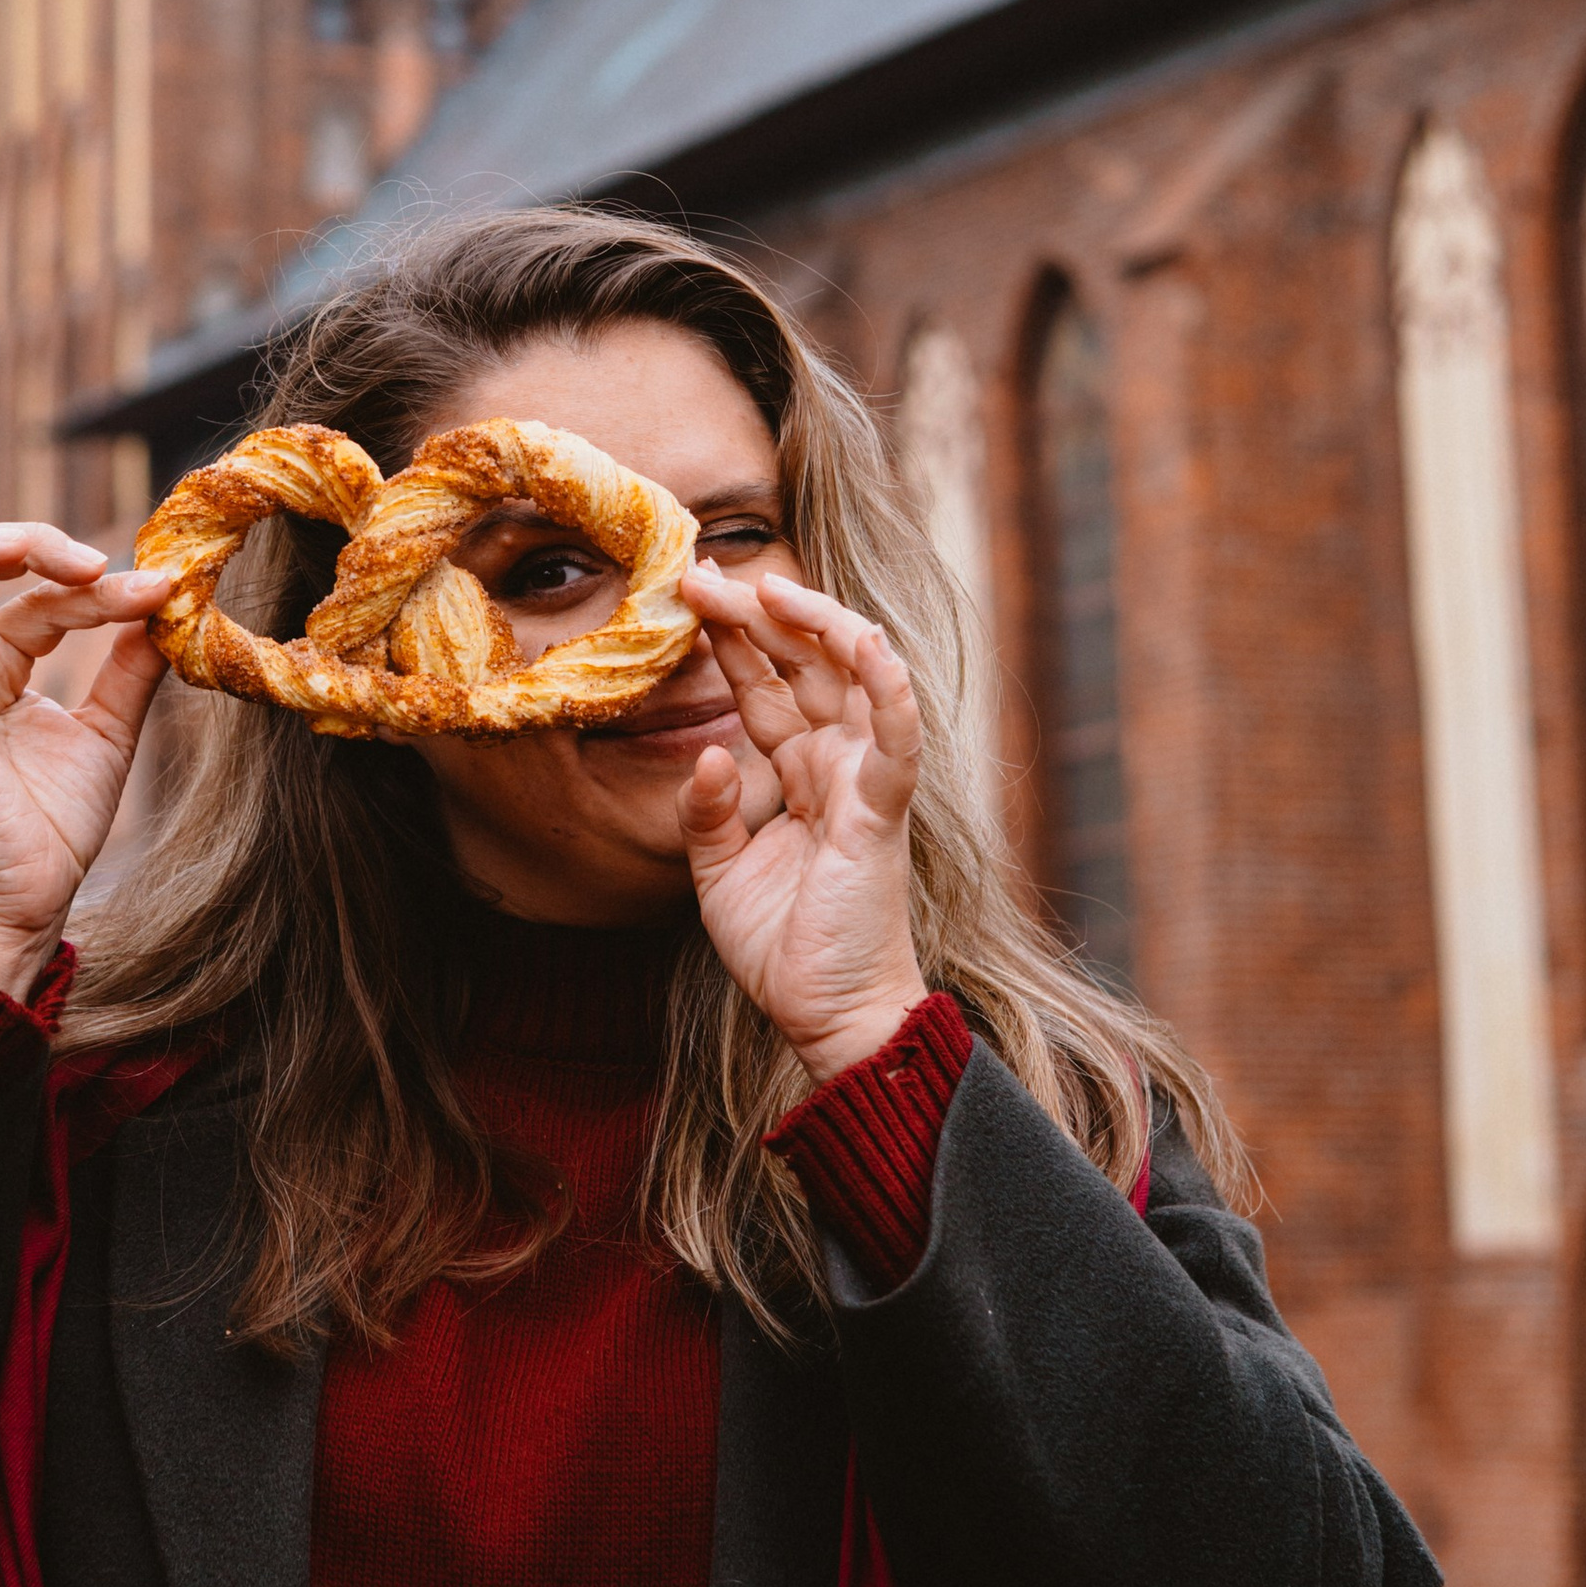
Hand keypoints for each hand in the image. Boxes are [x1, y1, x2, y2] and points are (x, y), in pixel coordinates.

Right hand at [0, 525, 175, 999]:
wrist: (25, 904)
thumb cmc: (52, 826)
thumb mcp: (108, 733)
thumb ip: (129, 668)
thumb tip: (166, 603)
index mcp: (0, 660)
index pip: (42, 597)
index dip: (96, 587)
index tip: (158, 589)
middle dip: (20, 542)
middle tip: (86, 558)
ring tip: (17, 549)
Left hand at [675, 567, 930, 1081]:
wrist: (826, 1015)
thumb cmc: (785, 949)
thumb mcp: (719, 873)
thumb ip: (707, 812)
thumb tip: (707, 755)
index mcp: (802, 776)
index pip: (766, 688)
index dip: (733, 640)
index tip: (689, 592)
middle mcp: (838, 767)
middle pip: (802, 668)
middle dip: (756, 616)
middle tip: (704, 571)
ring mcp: (864, 785)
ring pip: (852, 681)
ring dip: (816, 627)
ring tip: (766, 586)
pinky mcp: (881, 813)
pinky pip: (896, 741)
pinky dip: (888, 689)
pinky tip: (865, 642)